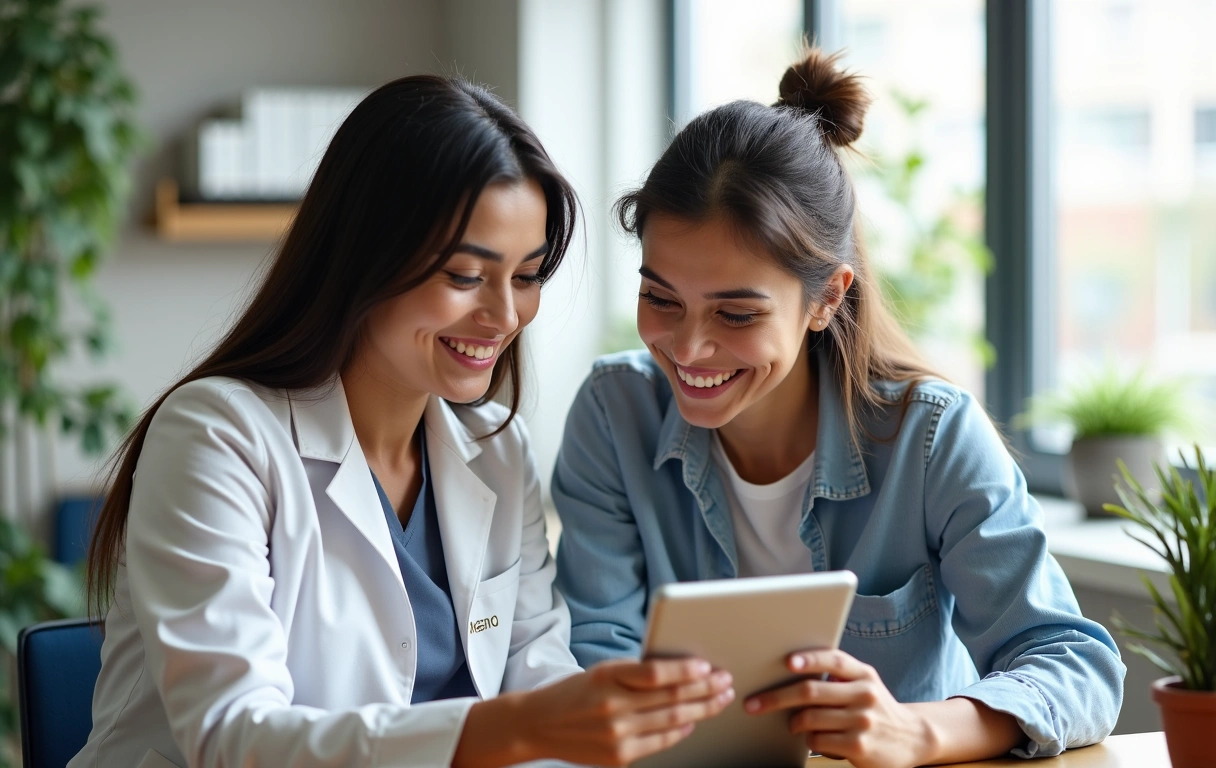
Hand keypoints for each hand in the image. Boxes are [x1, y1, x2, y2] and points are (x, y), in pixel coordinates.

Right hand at [453, 657, 734, 767]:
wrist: (539, 725)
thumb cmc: (575, 693)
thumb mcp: (602, 671)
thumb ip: (635, 673)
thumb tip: (681, 670)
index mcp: (608, 677)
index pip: (657, 673)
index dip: (686, 670)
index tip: (707, 665)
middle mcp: (613, 707)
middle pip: (672, 698)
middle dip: (705, 689)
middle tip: (726, 681)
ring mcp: (617, 735)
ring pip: (673, 720)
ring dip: (702, 709)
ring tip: (720, 699)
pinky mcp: (619, 757)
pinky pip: (660, 742)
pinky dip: (681, 731)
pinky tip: (693, 722)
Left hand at [742, 649, 931, 767]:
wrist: (912, 738)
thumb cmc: (876, 708)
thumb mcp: (865, 684)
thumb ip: (838, 675)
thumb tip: (789, 669)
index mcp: (863, 674)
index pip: (833, 660)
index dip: (809, 659)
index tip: (787, 662)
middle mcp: (865, 694)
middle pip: (810, 691)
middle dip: (775, 697)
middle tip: (753, 703)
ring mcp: (863, 721)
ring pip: (809, 718)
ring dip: (793, 722)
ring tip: (794, 724)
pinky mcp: (859, 746)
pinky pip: (817, 740)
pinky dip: (809, 739)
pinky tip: (815, 738)